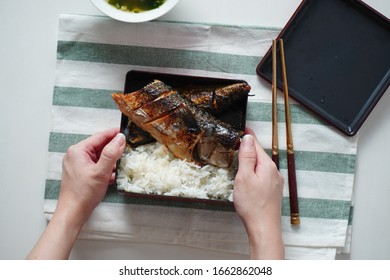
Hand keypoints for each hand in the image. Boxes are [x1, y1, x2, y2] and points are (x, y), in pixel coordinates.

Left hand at [27, 128, 125, 258]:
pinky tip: (111, 177)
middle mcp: (76, 155)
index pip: (100, 136)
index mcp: (78, 150)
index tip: (128, 132)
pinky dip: (106, 169)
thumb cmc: (84, 193)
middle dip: (114, 150)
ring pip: (100, 157)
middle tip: (127, 152)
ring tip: (119, 168)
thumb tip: (121, 138)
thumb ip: (111, 153)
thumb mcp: (101, 172)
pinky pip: (97, 165)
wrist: (73, 213)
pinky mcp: (81, 173)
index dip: (115, 134)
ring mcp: (78, 164)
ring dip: (110, 162)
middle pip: (100, 146)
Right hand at [234, 128, 283, 258]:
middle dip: (250, 149)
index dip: (248, 136)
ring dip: (252, 161)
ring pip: (262, 166)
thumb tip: (248, 138)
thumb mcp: (244, 177)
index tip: (243, 127)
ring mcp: (275, 182)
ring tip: (241, 158)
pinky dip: (255, 172)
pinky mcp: (273, 191)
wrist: (264, 227)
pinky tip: (249, 178)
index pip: (256, 145)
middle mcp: (274, 172)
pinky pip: (264, 175)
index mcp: (267, 166)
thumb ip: (247, 156)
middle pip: (260, 155)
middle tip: (238, 142)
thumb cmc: (252, 204)